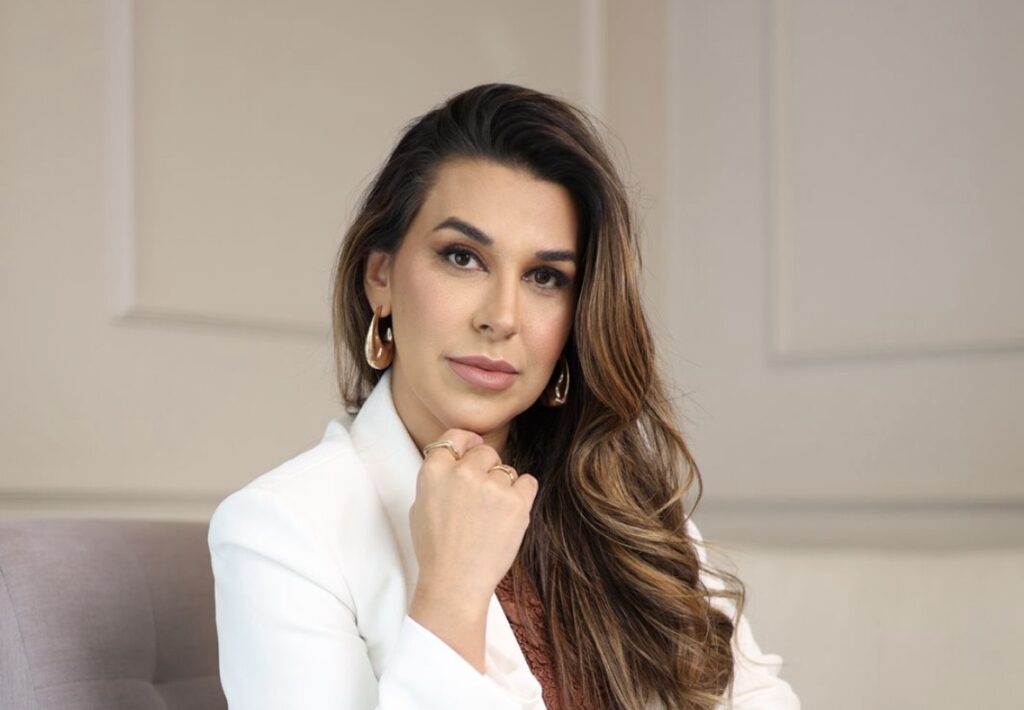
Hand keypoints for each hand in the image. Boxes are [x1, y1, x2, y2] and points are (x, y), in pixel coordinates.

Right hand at [409, 428, 538, 603]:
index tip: (473, 448)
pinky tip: (509, 514)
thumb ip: (437, 477)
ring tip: (491, 516)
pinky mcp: (516, 502)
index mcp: (434, 470)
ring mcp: (491, 486)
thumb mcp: (420, 505)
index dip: (467, 442)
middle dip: (486, 469)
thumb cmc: (435, 550)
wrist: (455, 583)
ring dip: (503, 487)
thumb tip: (455, 460)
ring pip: (507, 470)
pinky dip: (522, 495)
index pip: (455, 436)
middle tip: (480, 498)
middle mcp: (463, 472)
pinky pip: (528, 482)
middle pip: (485, 452)